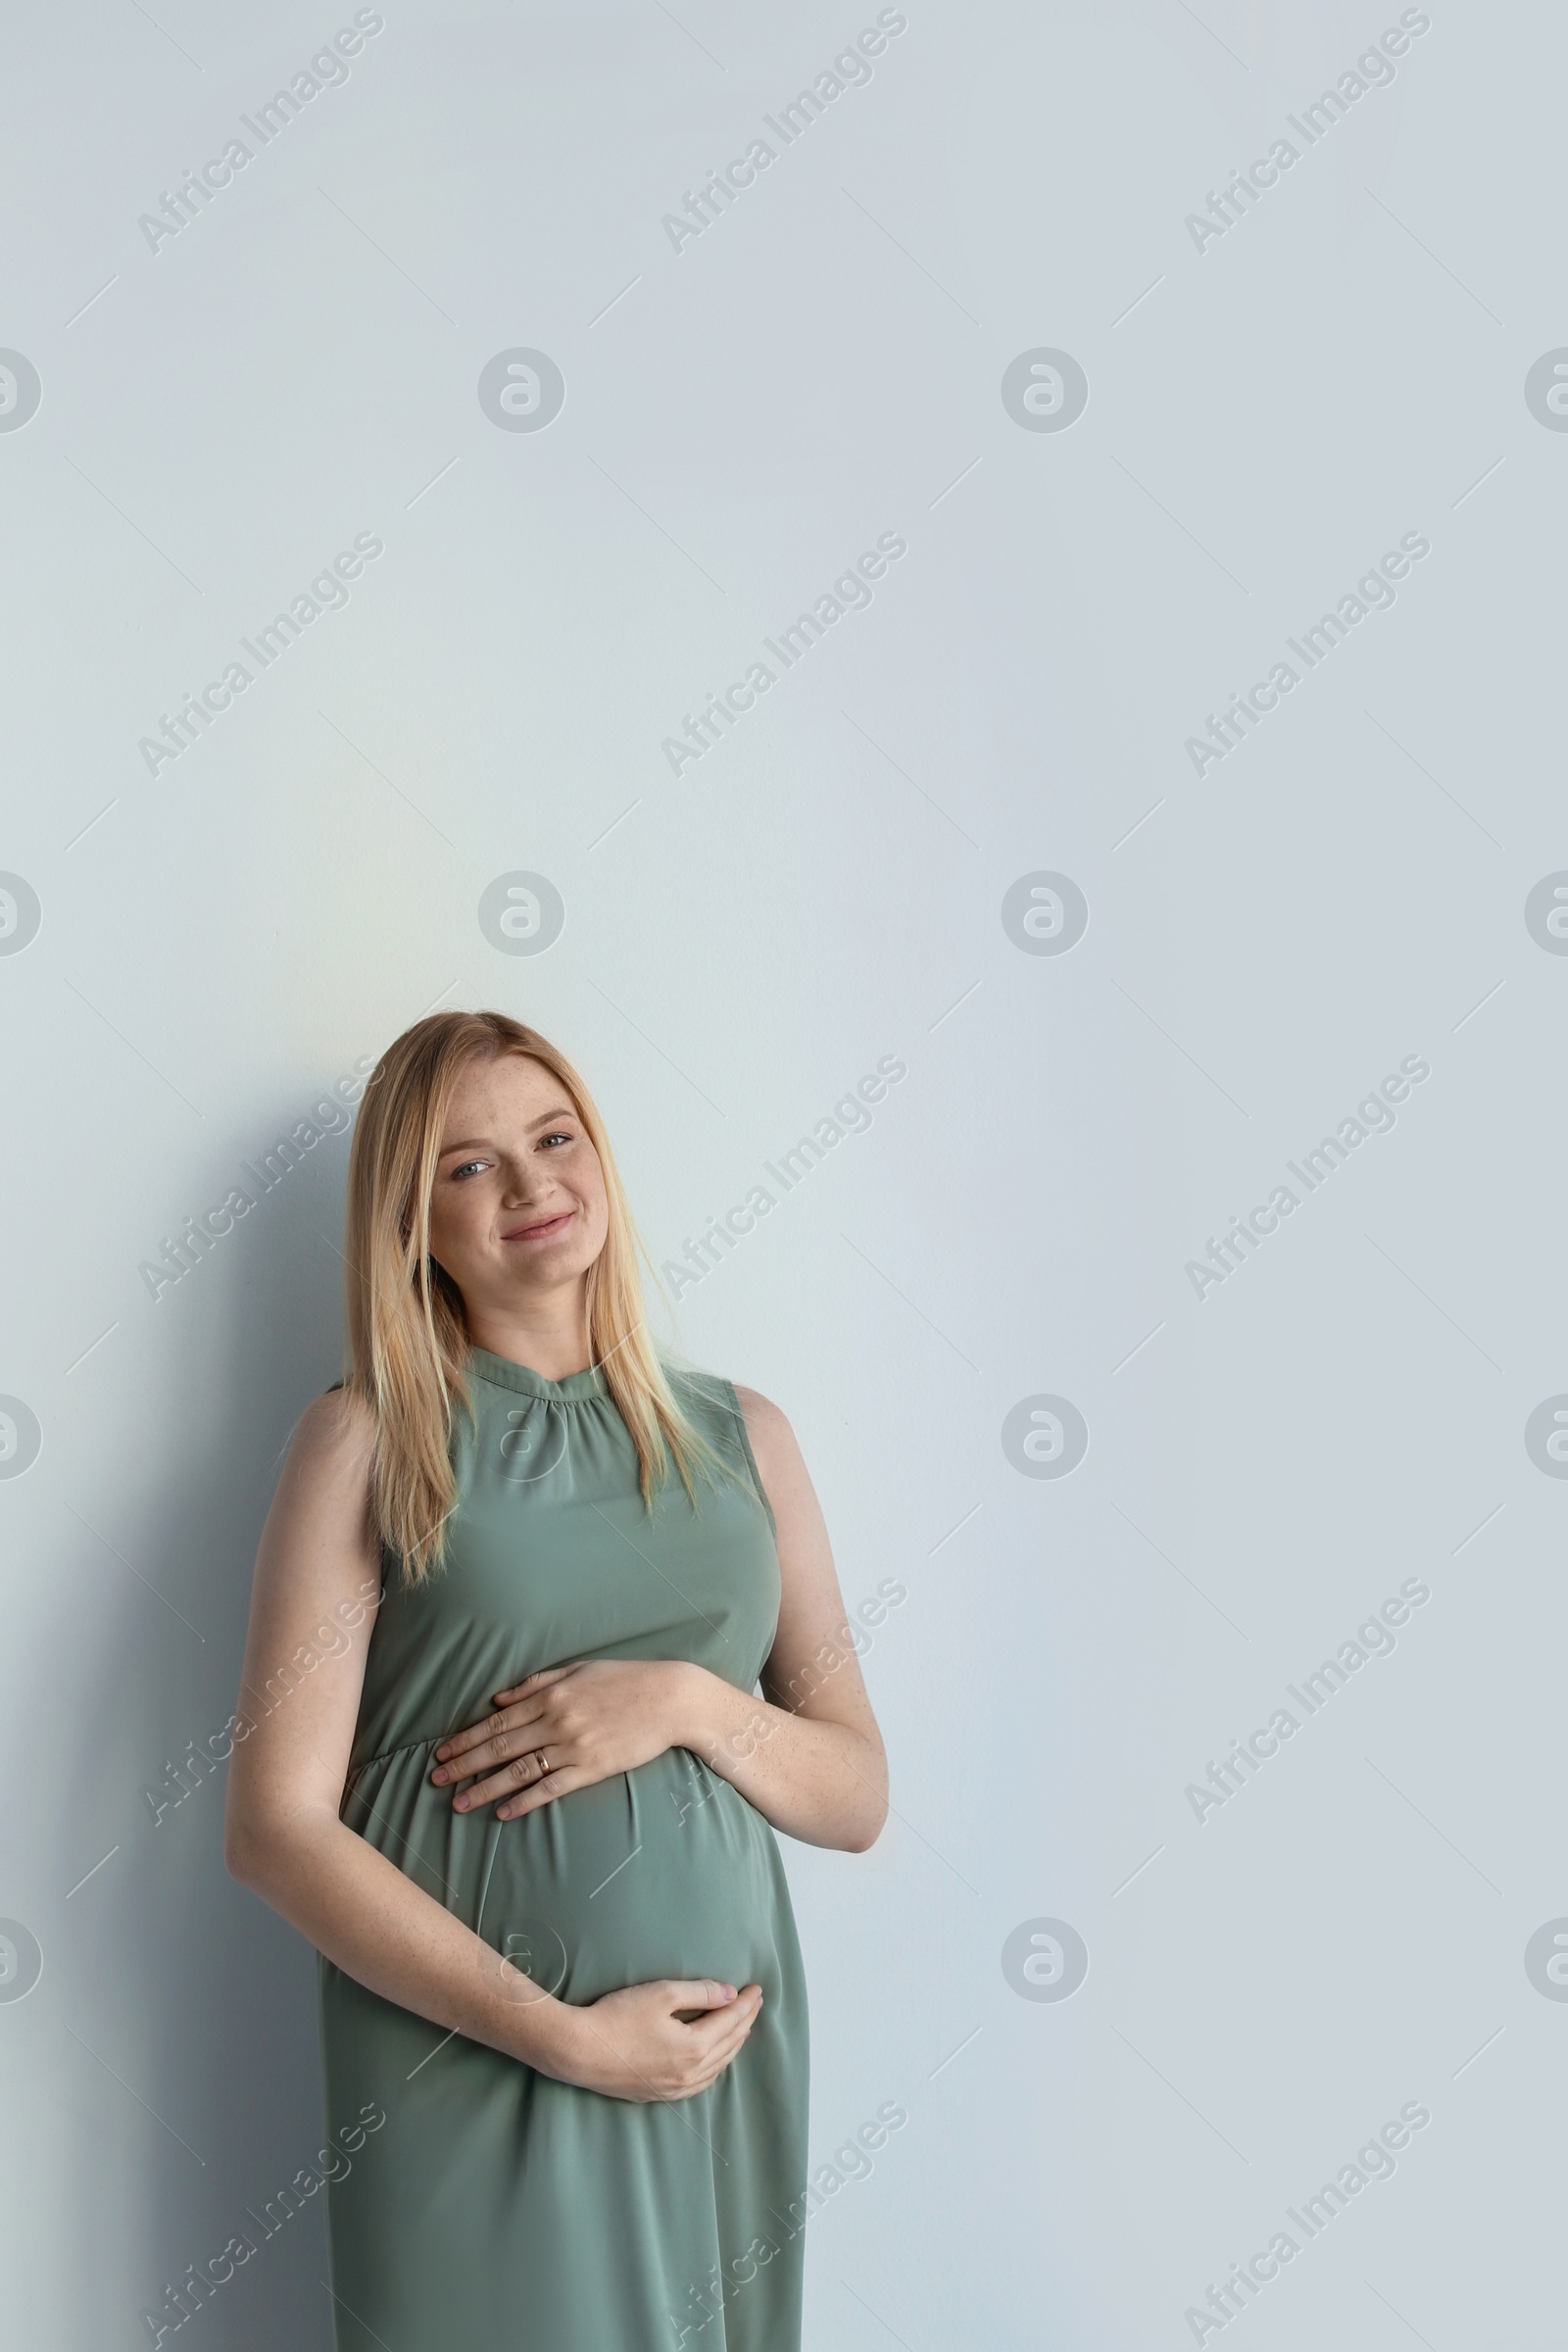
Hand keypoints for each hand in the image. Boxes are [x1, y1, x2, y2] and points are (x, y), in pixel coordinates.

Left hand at [430, 1659, 696, 1819]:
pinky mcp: (592, 1769)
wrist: (670, 1698)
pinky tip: (504, 1812)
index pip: (497, 1721)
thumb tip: (498, 1699)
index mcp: (551, 1696)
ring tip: (460, 1803)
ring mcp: (573, 1747)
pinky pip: (551, 1788)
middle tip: (436, 1779)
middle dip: (465, 1764)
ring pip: (519, 1770)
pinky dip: (525, 1801)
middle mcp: (556, 1721)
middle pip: (500, 1747)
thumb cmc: (625, 1679)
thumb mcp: (578, 1669)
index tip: (443, 1752)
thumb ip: (537, 1683)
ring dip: (486, 1788)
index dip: (467, 1739)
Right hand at [540, 1977, 763, 2101]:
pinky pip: (700, 2083)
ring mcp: (674, 2088)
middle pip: (728, 2045)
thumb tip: (729, 1994)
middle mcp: (690, 2073)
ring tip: (740, 2028)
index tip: (757, 1989)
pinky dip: (714, 2067)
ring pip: (717, 2067)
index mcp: (695, 2048)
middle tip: (754, 2004)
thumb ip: (700, 1993)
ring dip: (732, 2046)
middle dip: (744, 2021)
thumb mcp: (661, 1994)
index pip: (731, 2021)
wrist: (579, 2051)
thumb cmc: (617, 2017)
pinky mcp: (658, 2094)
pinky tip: (713, 2059)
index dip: (746, 2003)